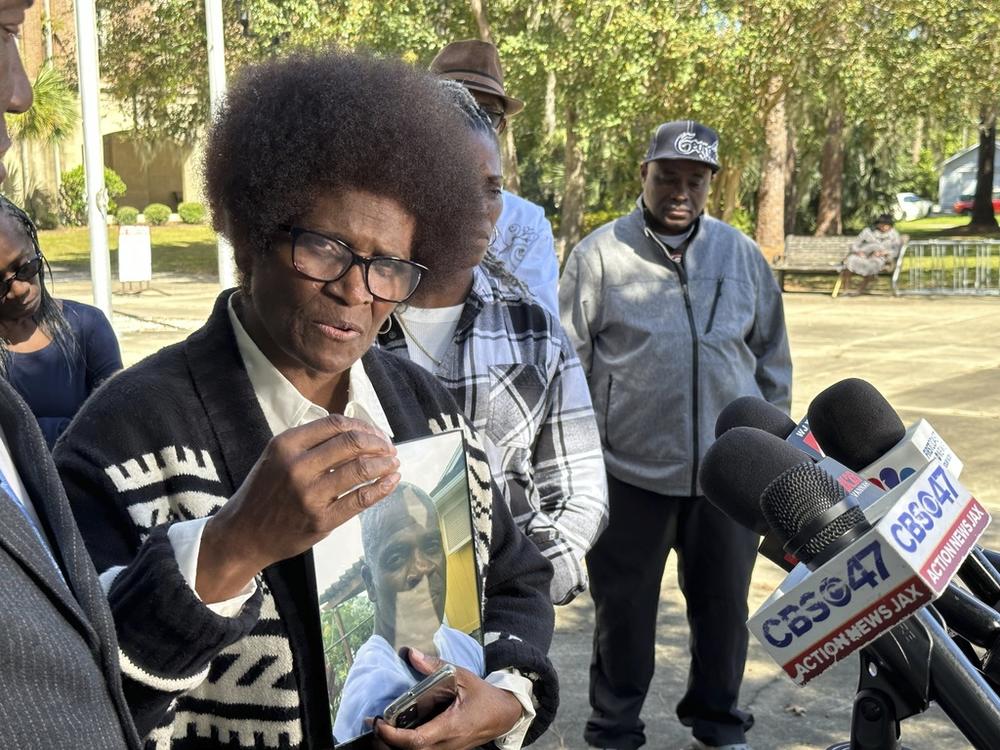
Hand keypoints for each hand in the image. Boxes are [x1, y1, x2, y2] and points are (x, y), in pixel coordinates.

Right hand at [197, 415, 399, 601]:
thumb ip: (309, 443)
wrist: (243, 534)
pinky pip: (360, 499)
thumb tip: (356, 433)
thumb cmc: (265, 493)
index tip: (375, 432)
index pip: (335, 424)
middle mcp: (297, 466)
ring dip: (384, 463)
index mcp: (286, 445)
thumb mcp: (276, 457)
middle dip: (378, 442)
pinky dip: (381, 488)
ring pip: (360, 469)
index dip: (363, 426)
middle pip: (352, 443)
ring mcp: (310, 495)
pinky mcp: (321, 520)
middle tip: (389, 447)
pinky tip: (390, 482)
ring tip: (393, 462)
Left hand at [373, 649, 522, 749]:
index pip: (416, 741)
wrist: (504, 714)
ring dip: (396, 745)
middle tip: (375, 725)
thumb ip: (435, 667)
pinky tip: (399, 730)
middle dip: (387, 743)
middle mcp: (447, 744)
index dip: (393, 736)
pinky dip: (407, 745)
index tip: (379, 723)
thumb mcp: (462, 676)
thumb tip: (411, 654)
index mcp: (451, 726)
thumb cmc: (485, 696)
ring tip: (383, 727)